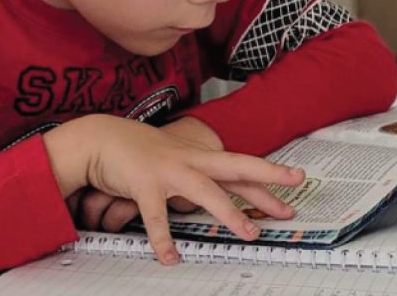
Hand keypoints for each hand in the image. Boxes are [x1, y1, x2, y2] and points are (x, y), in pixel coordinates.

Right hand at [43, 114, 303, 264]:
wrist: (101, 137)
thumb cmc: (138, 150)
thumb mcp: (173, 161)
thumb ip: (194, 175)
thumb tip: (212, 193)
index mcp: (198, 156)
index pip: (240, 166)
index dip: (269, 175)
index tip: (296, 181)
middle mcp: (190, 160)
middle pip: (236, 167)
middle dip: (268, 177)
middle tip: (293, 191)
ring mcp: (169, 170)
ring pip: (206, 191)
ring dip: (229, 212)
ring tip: (249, 234)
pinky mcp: (145, 183)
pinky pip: (156, 216)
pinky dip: (163, 239)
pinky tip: (171, 257)